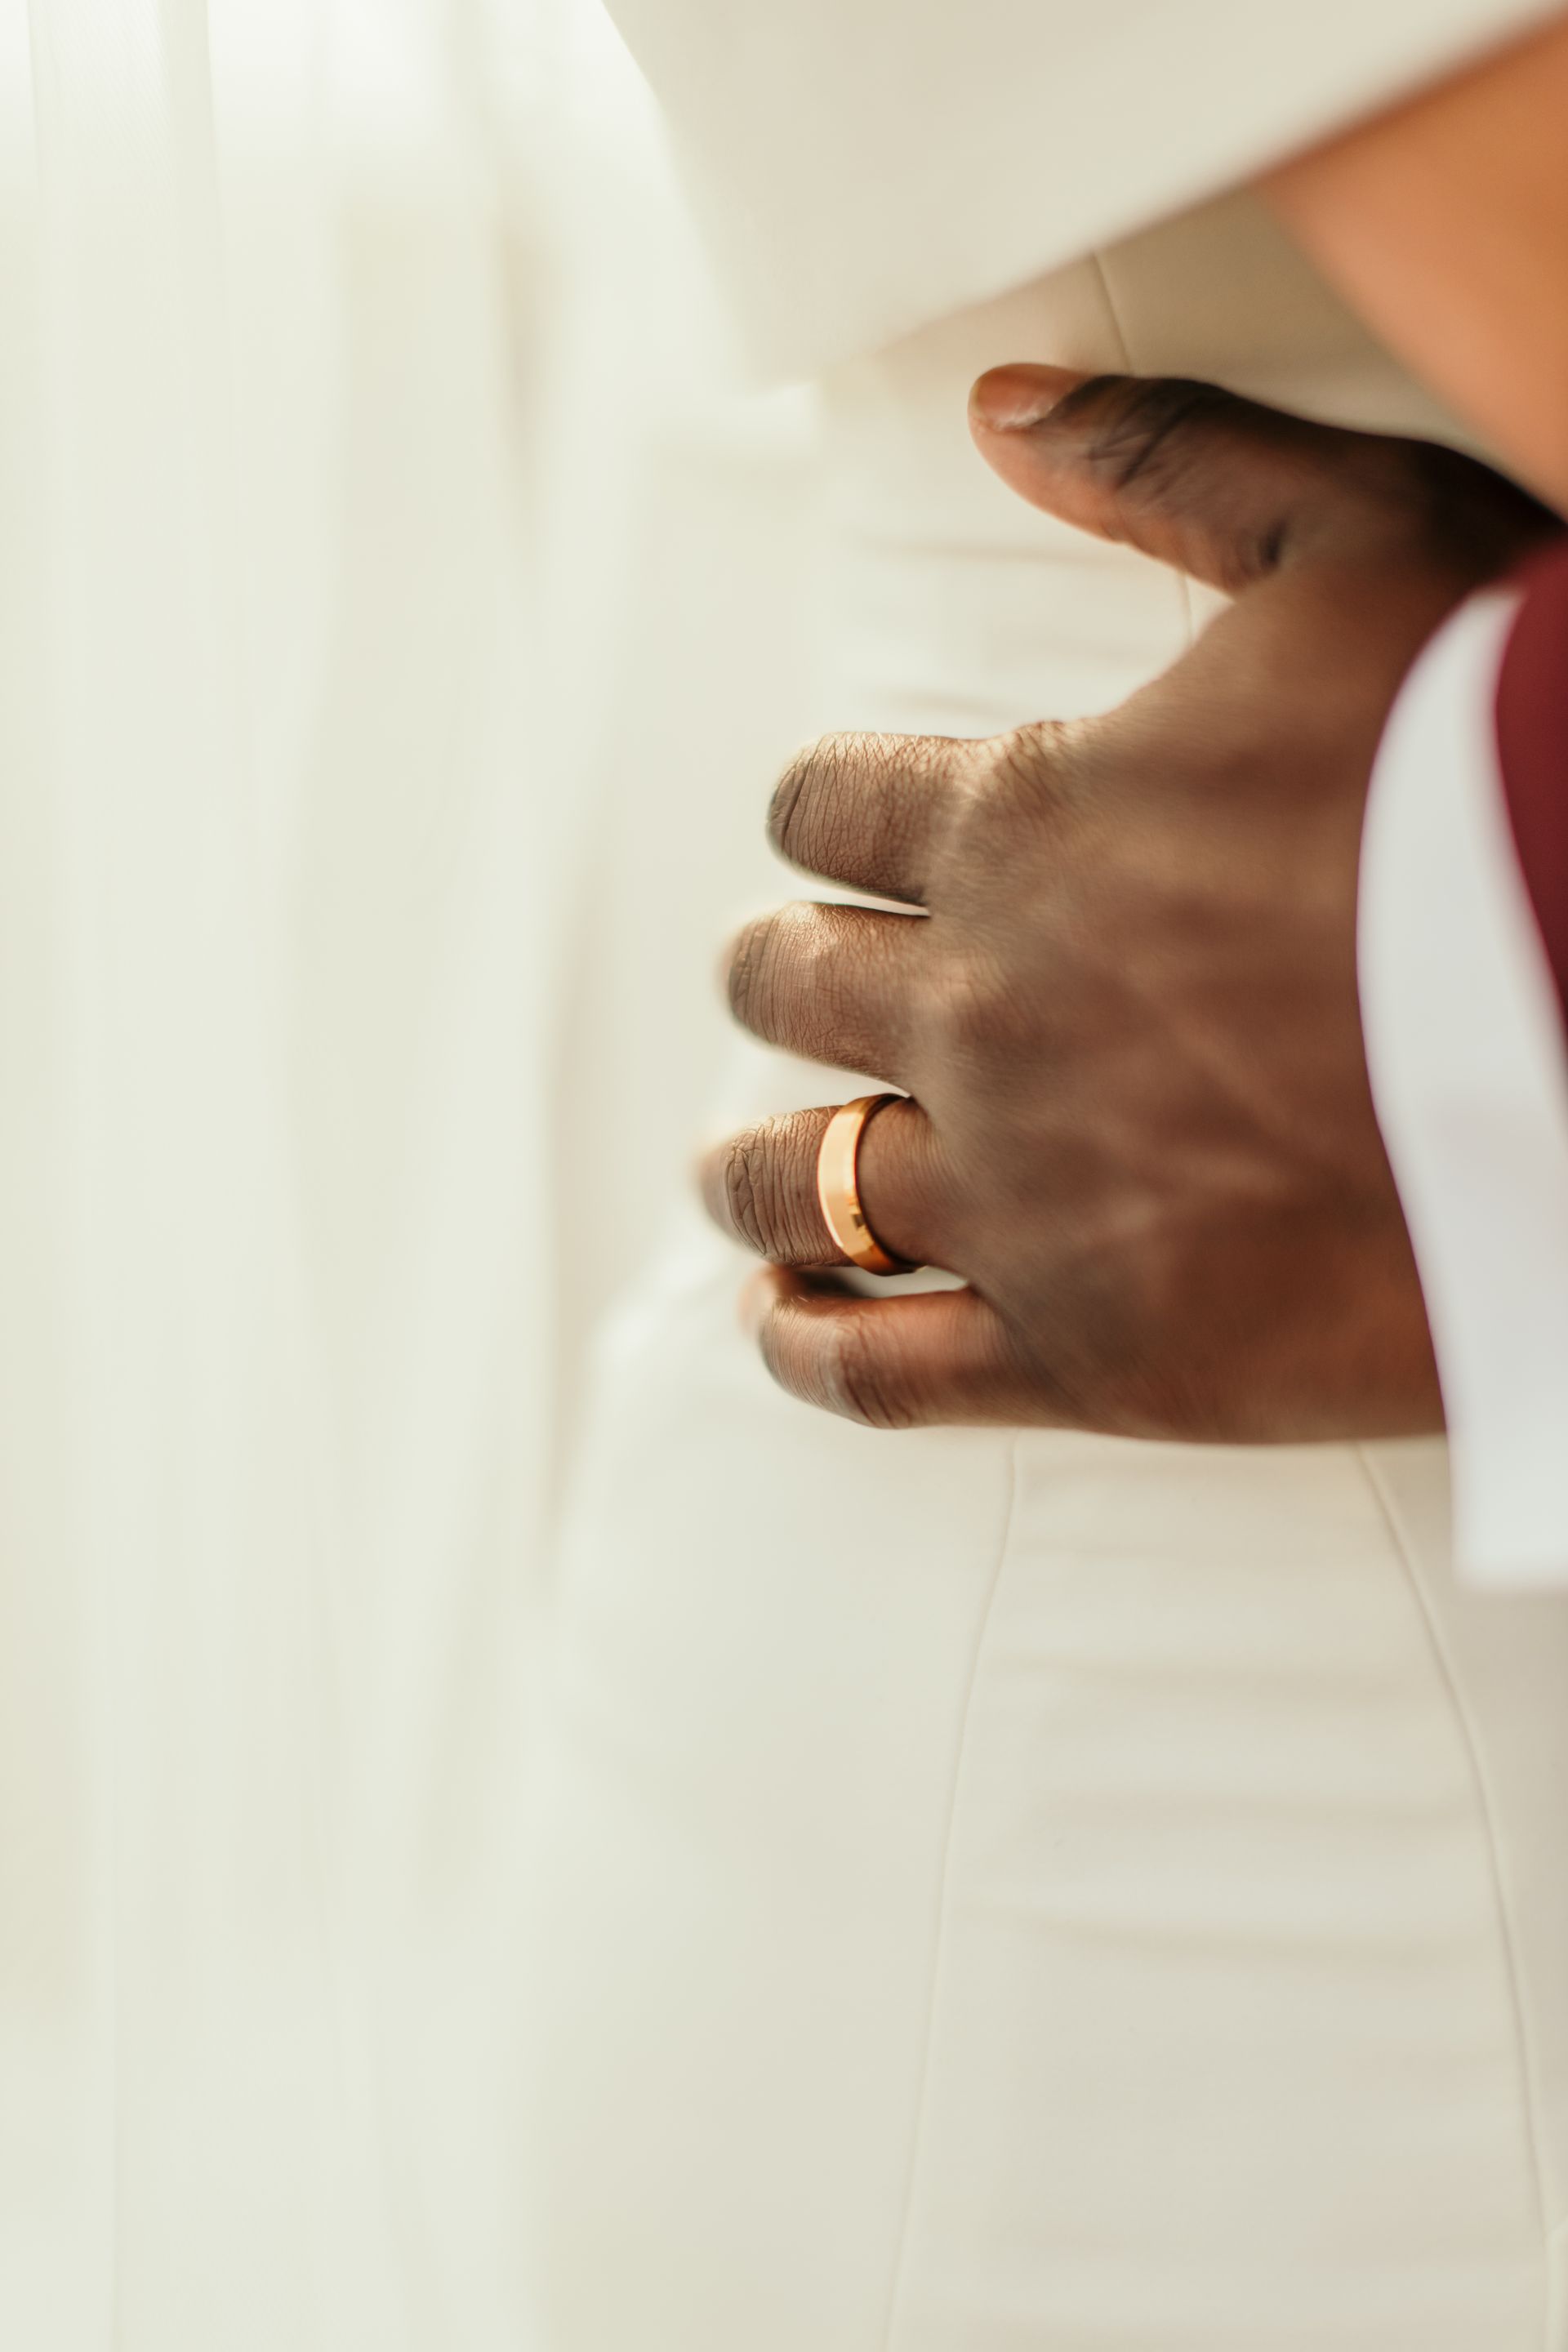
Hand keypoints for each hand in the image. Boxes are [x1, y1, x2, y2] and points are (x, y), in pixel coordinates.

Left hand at [701, 370, 1556, 1436]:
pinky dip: (801, 1345)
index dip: (816, 818)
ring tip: (743, 1172)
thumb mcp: (1371, 544)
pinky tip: (784, 1318)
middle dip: (778, 977)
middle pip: (786, 988)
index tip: (832, 840)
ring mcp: (1028, 1191)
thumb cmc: (1529, 772)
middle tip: (791, 989)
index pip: (821, 811)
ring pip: (792, 1183)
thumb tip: (999, 407)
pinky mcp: (1094, 1351)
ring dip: (750, 1169)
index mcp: (1023, 824)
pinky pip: (873, 1368)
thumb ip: (1174, 466)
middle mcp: (986, 1010)